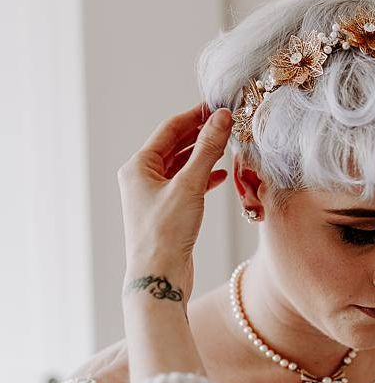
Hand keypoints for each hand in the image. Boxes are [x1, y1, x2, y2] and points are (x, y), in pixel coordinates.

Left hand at [117, 103, 231, 303]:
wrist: (159, 276)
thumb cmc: (166, 232)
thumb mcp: (190, 185)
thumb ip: (208, 149)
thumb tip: (222, 118)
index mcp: (138, 166)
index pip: (170, 129)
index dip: (195, 115)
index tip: (219, 106)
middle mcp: (142, 178)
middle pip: (175, 145)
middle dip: (202, 134)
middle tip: (227, 122)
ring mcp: (154, 195)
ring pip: (182, 165)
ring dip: (204, 155)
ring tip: (228, 145)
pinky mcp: (168, 211)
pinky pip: (187, 184)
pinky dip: (204, 177)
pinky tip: (221, 175)